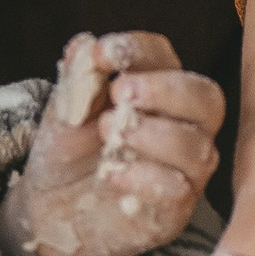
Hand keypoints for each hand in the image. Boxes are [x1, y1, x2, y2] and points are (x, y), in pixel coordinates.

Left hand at [0, 29, 225, 255]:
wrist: (48, 209)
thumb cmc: (68, 150)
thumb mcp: (66, 107)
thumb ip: (78, 76)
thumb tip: (85, 45)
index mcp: (158, 87)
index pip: (164, 56)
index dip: (136, 50)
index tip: (100, 54)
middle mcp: (183, 124)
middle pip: (206, 98)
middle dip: (165, 90)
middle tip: (120, 91)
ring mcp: (183, 170)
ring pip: (197, 146)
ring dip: (152, 134)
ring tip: (108, 133)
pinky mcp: (174, 210)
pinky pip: (179, 189)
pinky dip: (145, 176)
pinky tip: (112, 172)